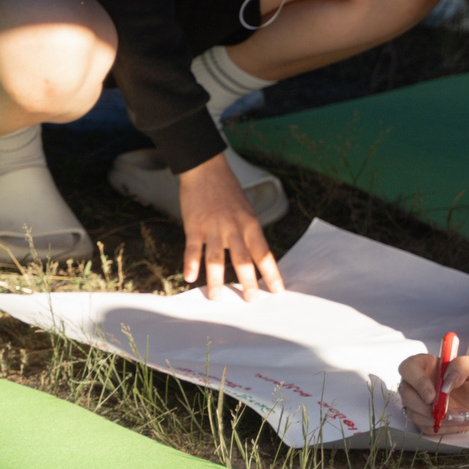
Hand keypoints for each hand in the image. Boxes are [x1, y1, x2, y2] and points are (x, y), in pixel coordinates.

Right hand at [177, 155, 282, 299]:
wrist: (206, 169)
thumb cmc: (228, 192)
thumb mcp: (247, 210)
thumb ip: (249, 234)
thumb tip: (255, 260)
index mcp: (250, 224)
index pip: (264, 253)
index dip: (271, 273)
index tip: (278, 290)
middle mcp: (234, 228)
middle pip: (243, 259)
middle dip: (248, 282)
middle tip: (251, 300)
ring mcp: (213, 228)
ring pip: (216, 258)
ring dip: (216, 280)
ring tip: (216, 298)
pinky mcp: (194, 226)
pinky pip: (193, 248)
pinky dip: (191, 263)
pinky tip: (190, 278)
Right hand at [397, 350, 468, 432]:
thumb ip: (462, 366)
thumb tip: (446, 382)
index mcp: (424, 364)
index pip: (408, 368)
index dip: (417, 382)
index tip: (433, 396)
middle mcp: (416, 383)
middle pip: (406, 394)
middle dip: (424, 407)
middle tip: (446, 412)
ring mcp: (417, 402)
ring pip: (415, 414)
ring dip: (439, 419)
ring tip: (464, 415)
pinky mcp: (423, 419)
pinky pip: (426, 427)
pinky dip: (445, 427)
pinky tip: (462, 420)